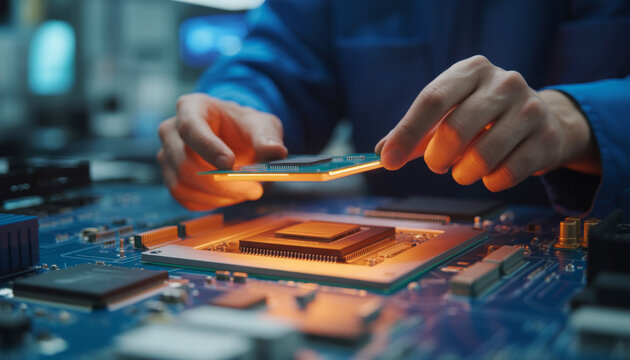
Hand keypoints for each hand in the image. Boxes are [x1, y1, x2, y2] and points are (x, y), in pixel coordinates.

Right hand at [157, 93, 287, 209]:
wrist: (236, 140)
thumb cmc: (243, 127)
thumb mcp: (262, 125)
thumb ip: (268, 137)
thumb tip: (276, 151)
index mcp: (191, 108)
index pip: (191, 128)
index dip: (208, 148)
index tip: (230, 164)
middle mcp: (171, 131)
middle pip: (184, 163)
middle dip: (220, 183)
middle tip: (253, 189)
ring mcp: (167, 157)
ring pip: (182, 185)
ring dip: (218, 196)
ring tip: (247, 192)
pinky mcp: (172, 179)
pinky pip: (186, 199)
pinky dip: (211, 203)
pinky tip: (232, 196)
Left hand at [375, 55, 600, 191]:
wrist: (544, 120)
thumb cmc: (483, 117)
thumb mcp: (450, 112)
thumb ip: (415, 132)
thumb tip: (382, 153)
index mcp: (472, 70)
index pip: (432, 99)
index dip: (407, 133)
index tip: (389, 160)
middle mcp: (504, 83)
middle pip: (455, 129)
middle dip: (437, 158)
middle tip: (437, 165)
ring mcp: (531, 109)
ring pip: (482, 157)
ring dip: (463, 174)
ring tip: (464, 169)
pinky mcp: (547, 139)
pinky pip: (506, 174)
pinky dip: (490, 182)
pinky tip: (492, 172)